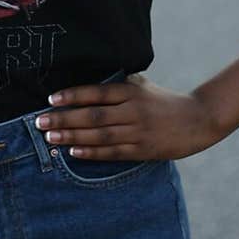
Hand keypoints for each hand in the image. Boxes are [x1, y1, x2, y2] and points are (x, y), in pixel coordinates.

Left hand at [36, 72, 224, 161]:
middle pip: (93, 115)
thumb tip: (85, 87)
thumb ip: (117, 85)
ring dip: (72, 137)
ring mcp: (138, 131)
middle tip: (40, 121)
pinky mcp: (143, 149)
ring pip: (99, 135)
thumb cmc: (164, 100)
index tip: (51, 99)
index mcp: (131, 91)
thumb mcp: (142, 86)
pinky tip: (74, 152)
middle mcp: (133, 110)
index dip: (72, 96)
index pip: (96, 92)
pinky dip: (92, 152)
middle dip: (64, 119)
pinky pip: (113, 152)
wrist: (198, 119)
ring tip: (51, 137)